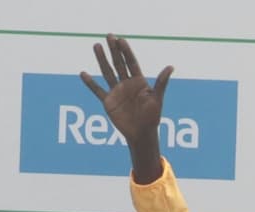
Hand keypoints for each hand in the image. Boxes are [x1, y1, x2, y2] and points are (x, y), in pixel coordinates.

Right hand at [80, 34, 172, 182]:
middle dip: (114, 50)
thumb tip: (170, 67)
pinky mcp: (109, 102)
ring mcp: (117, 92)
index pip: (131, 63)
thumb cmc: (152, 117)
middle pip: (119, 64)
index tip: (121, 39)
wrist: (142, 133)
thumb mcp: (157, 99)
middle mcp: (127, 84)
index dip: (126, 51)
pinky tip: (83, 73)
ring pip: (107, 72)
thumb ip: (161, 83)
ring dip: (101, 60)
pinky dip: (90, 83)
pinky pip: (98, 90)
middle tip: (109, 35)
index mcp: (139, 82)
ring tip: (97, 46)